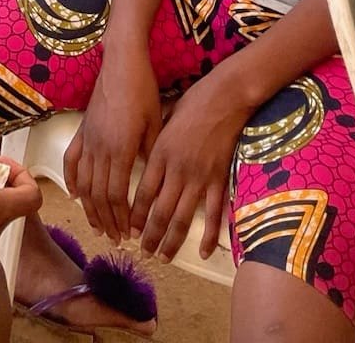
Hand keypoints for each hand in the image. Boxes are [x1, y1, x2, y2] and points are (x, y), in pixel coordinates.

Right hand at [65, 50, 161, 244]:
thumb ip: (150, 155)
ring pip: (84, 182)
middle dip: (108, 220)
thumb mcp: (155, 124)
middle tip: (116, 238)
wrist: (122, 62)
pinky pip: (71, 160)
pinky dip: (71, 180)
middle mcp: (99, 148)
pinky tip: (74, 195)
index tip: (130, 234)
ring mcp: (87, 139)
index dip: (122, 218)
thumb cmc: (143, 90)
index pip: (116, 195)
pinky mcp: (81, 130)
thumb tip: (151, 184)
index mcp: (119, 148)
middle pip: (99, 194)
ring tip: (98, 226)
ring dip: (90, 208)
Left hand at [129, 69, 249, 262]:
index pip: (142, 193)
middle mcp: (177, 170)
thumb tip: (142, 158)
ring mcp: (199, 177)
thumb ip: (154, 143)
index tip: (129, 230)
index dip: (135, 216)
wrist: (224, 97)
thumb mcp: (164, 120)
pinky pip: (214, 214)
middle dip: (150, 236)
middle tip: (144, 252)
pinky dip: (209, 235)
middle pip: (160, 212)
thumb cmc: (192, 102)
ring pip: (182, 218)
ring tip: (163, 257)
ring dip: (171, 241)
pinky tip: (203, 251)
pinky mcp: (219, 179)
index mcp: (160, 153)